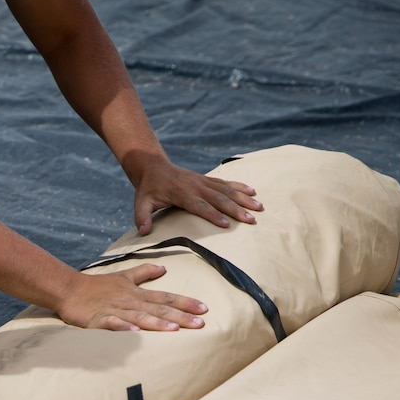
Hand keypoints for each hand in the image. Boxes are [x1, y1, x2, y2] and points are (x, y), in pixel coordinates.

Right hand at [58, 266, 207, 330]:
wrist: (68, 289)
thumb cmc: (97, 286)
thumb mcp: (123, 276)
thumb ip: (143, 273)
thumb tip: (163, 267)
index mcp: (137, 293)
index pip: (166, 297)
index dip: (185, 302)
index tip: (204, 308)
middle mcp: (130, 302)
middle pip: (158, 308)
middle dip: (180, 316)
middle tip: (201, 324)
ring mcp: (115, 310)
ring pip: (139, 317)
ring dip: (156, 323)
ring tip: (174, 330)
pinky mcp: (98, 319)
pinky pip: (112, 324)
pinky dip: (122, 328)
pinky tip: (133, 334)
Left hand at [133, 160, 262, 234]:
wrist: (153, 167)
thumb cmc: (147, 189)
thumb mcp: (140, 203)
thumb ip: (141, 217)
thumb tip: (143, 232)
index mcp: (181, 193)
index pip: (200, 206)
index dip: (213, 215)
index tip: (227, 224)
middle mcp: (195, 186)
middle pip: (219, 199)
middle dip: (236, 209)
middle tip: (251, 220)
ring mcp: (203, 181)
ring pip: (226, 190)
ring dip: (243, 198)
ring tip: (259, 207)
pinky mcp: (206, 179)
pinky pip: (225, 183)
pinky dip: (240, 186)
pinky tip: (253, 191)